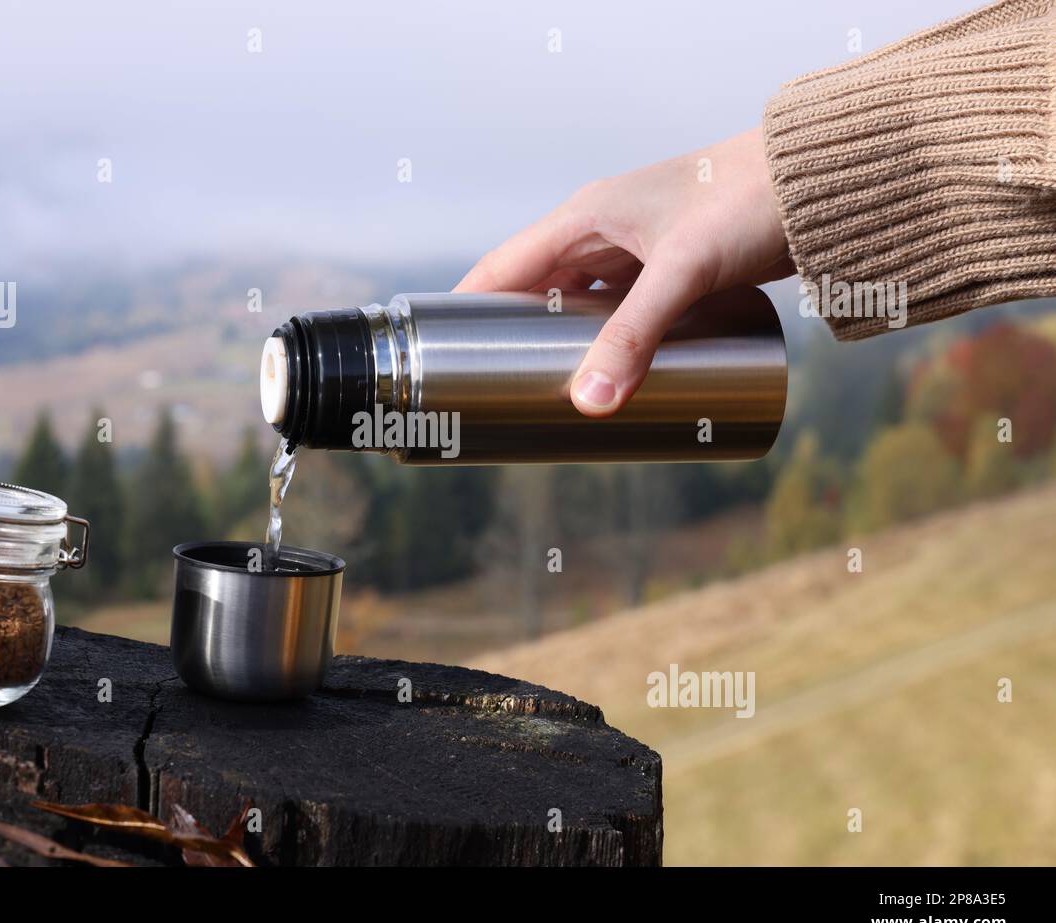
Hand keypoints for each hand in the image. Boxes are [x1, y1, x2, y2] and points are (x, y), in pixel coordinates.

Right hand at [454, 127, 793, 416]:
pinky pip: (620, 313)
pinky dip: (607, 344)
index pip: (502, 268)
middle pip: (536, 293)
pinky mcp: (669, 272)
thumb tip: (589, 404)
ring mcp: (636, 253)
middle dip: (513, 339)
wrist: (821, 182)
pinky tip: (607, 374)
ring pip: (580, 307)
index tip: (439, 353)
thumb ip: (636, 335)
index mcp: (584, 217)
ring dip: (563, 346)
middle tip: (493, 391)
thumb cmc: (747, 202)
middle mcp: (601, 233)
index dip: (466, 308)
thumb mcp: (682, 271)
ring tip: (543, 394)